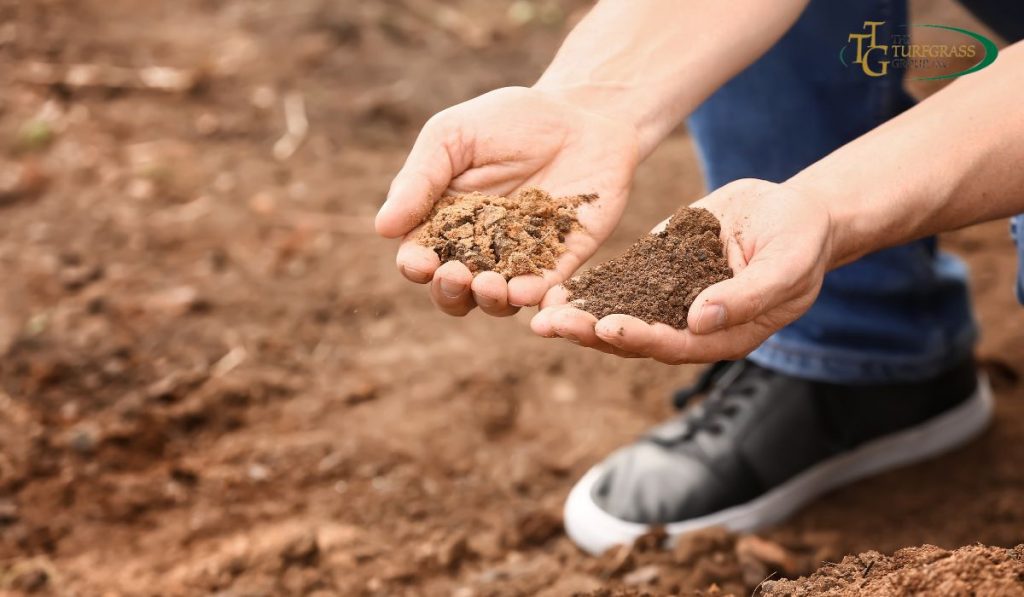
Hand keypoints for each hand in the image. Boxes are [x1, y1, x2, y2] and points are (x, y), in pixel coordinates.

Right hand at [375, 86, 639, 316]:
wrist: (581, 113)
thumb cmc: (509, 120)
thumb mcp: (454, 136)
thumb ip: (420, 179)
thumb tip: (383, 227)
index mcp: (444, 222)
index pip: (420, 256)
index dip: (416, 266)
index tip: (420, 262)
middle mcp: (479, 249)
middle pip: (453, 290)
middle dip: (448, 291)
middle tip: (455, 275)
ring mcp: (521, 259)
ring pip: (496, 300)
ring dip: (488, 300)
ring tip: (489, 285)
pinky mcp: (561, 261)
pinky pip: (545, 289)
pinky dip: (534, 296)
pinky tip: (526, 291)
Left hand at [531, 179, 833, 362]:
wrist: (793, 211)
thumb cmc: (801, 239)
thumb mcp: (787, 262)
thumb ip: (750, 294)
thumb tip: (701, 319)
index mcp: (723, 336)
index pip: (675, 344)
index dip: (641, 337)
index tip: (608, 328)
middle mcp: (689, 325)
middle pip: (634, 337)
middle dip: (591, 332)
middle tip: (550, 326)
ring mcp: (670, 299)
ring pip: (618, 312)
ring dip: (578, 314)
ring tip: (539, 310)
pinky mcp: (658, 271)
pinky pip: (619, 282)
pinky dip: (589, 286)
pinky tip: (555, 283)